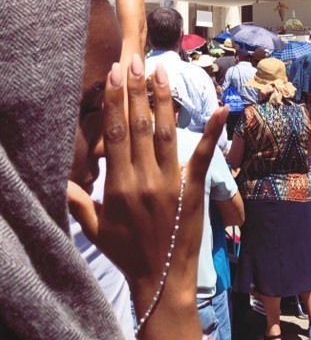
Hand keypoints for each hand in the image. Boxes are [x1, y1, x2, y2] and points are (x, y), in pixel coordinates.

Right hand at [68, 55, 227, 312]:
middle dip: (137, 91)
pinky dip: (213, 132)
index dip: (114, 103)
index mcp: (119, 186)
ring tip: (162, 71)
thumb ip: (77, 200)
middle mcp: (145, 179)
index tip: (114, 76)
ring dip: (165, 100)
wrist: (162, 280)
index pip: (115, 135)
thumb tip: (59, 177)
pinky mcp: (194, 189)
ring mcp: (172, 183)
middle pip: (140, 127)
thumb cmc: (127, 253)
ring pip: (167, 133)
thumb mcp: (95, 228)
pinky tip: (221, 109)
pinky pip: (202, 157)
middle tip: (135, 60)